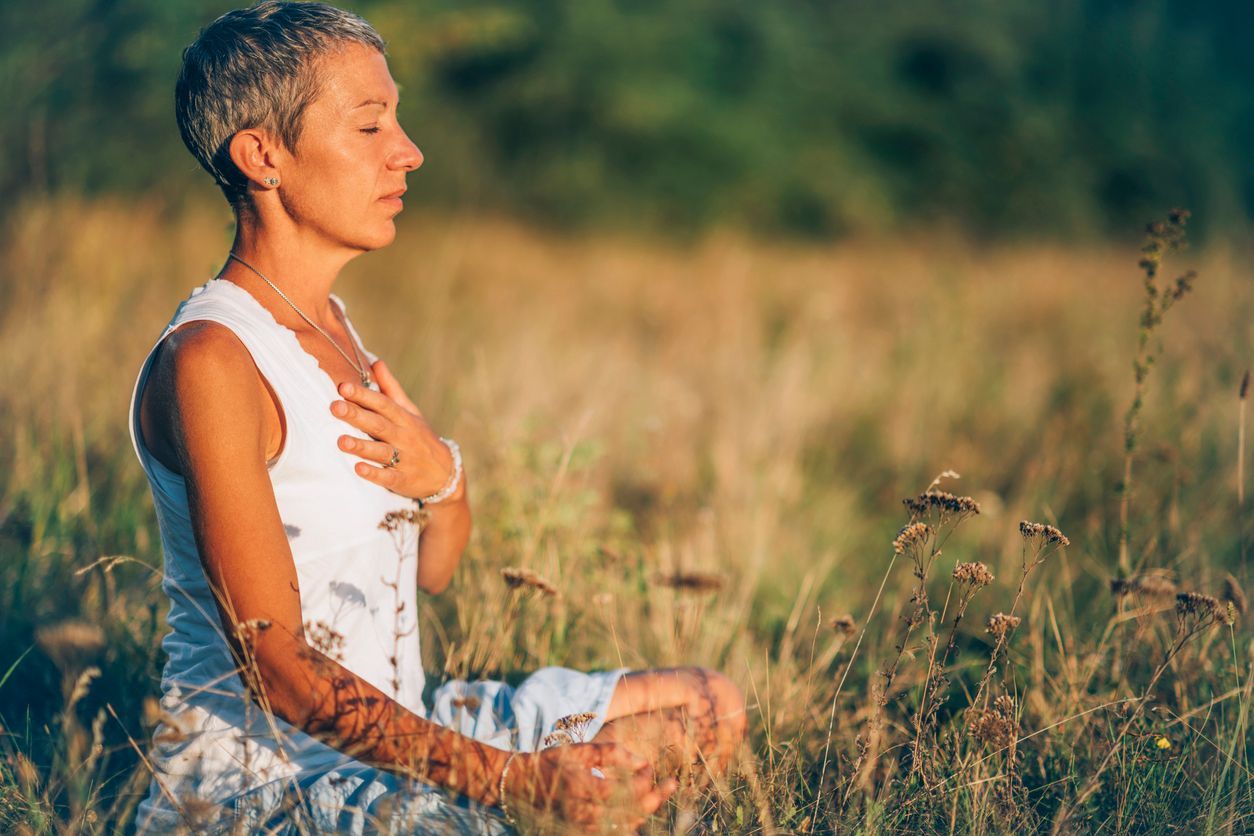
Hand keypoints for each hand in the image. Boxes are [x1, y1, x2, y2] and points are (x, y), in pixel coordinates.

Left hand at [330, 360, 458, 500]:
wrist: (445, 473)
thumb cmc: (421, 437)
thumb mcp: (410, 412)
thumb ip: (391, 389)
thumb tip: (375, 362)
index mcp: (404, 418)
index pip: (383, 403)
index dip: (364, 395)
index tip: (343, 387)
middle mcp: (404, 437)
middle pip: (379, 424)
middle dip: (357, 416)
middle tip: (334, 407)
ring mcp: (405, 459)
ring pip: (381, 451)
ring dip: (361, 446)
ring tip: (341, 441)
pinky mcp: (403, 480)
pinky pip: (387, 477)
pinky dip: (374, 473)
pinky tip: (358, 468)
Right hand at [506, 743, 677, 830]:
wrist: (522, 784)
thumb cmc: (553, 762)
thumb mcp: (581, 751)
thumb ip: (612, 753)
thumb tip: (642, 761)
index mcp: (583, 788)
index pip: (626, 791)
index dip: (645, 780)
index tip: (651, 767)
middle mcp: (583, 813)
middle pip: (631, 813)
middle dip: (655, 798)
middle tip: (670, 784)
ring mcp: (581, 827)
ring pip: (625, 827)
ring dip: (645, 812)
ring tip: (657, 795)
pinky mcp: (580, 833)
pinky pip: (612, 833)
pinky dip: (629, 824)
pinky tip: (638, 811)